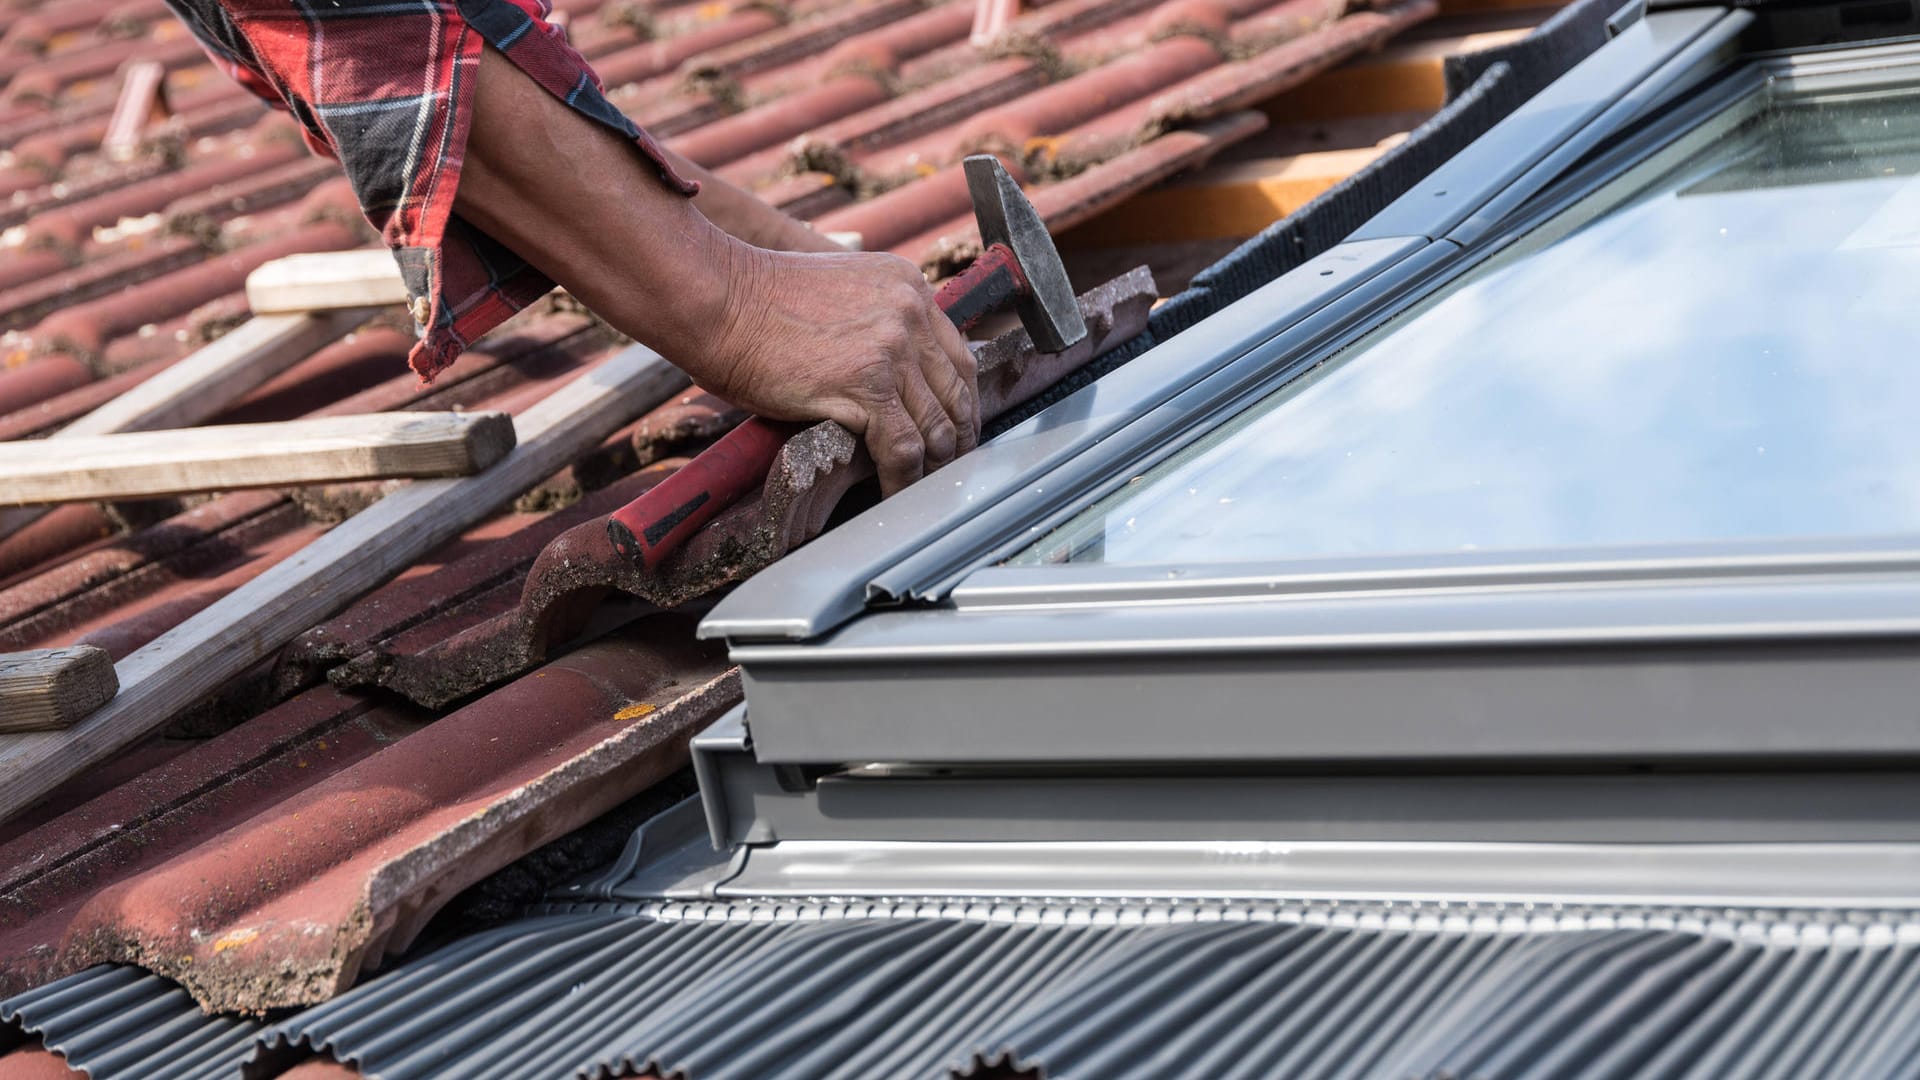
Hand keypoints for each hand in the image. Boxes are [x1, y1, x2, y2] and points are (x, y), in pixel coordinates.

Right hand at [686, 242, 979, 495]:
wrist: (719, 300)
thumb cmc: (759, 302)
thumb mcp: (839, 294)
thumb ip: (875, 323)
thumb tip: (890, 376)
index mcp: (907, 287)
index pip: (958, 356)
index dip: (960, 403)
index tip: (954, 431)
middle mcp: (910, 313)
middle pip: (958, 393)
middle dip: (958, 440)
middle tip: (948, 470)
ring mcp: (891, 348)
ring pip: (937, 427)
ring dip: (935, 468)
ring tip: (924, 492)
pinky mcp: (866, 385)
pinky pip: (904, 449)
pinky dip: (904, 481)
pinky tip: (895, 496)